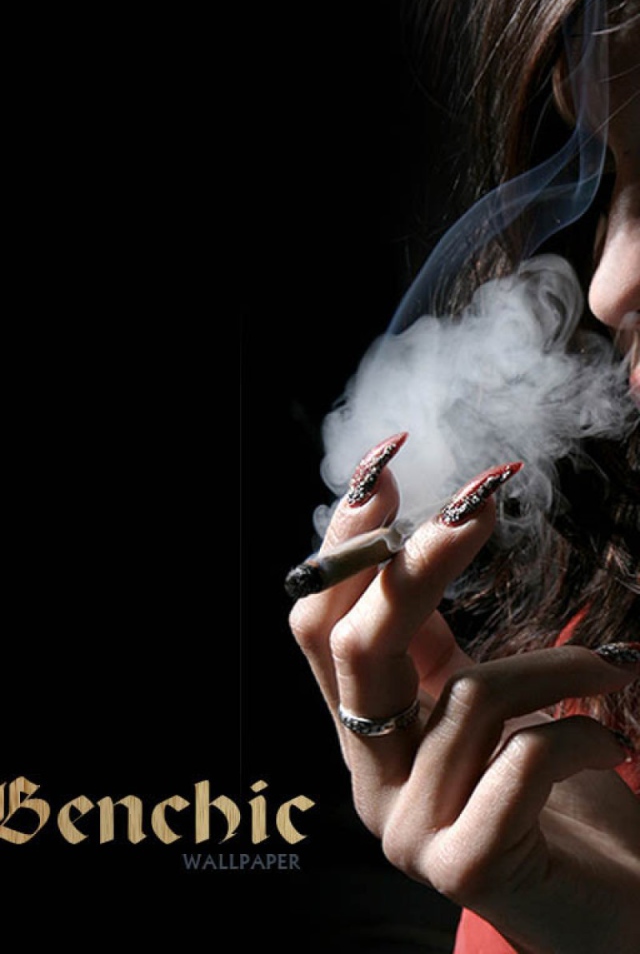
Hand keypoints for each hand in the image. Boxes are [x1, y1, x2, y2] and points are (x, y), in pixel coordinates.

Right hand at [289, 464, 639, 953]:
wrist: (599, 914)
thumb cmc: (544, 795)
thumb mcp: (479, 706)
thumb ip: (438, 645)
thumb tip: (425, 538)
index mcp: (367, 728)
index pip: (320, 624)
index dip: (345, 546)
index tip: (384, 468)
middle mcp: (369, 778)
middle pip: (355, 648)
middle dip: (420, 562)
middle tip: (481, 503)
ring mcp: (407, 828)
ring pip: (468, 699)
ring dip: (559, 666)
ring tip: (613, 669)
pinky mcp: (465, 867)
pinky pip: (519, 763)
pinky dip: (582, 736)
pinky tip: (612, 745)